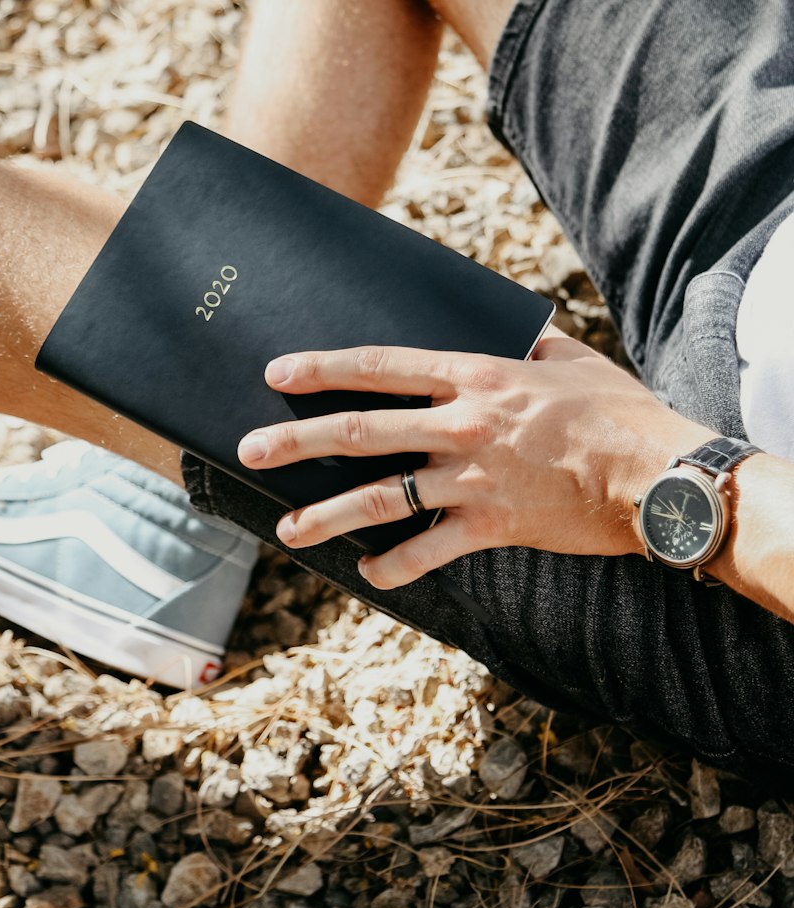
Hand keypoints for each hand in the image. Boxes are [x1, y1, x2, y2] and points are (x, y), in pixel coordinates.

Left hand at [236, 331, 716, 588]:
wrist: (657, 473)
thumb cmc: (617, 412)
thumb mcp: (570, 360)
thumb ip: (531, 346)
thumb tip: (519, 332)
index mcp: (474, 376)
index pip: (381, 367)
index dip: (324, 369)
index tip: (278, 372)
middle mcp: (462, 423)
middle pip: (361, 431)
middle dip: (298, 441)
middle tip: (250, 449)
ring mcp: (472, 476)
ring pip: (380, 496)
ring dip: (327, 515)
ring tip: (288, 529)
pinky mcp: (492, 523)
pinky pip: (429, 550)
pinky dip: (397, 565)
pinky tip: (370, 576)